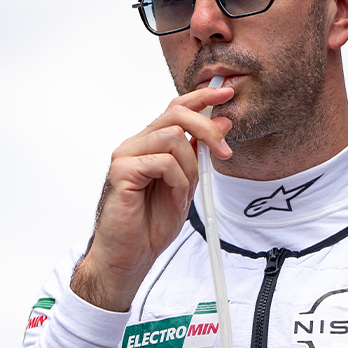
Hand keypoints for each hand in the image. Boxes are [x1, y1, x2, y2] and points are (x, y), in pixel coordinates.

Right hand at [71, 86, 233, 311]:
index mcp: (151, 145)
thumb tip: (222, 124)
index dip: (201, 97)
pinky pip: (163, 162)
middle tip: (225, 152)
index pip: (176, 108)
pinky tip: (174, 199)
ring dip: (191, 168)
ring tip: (185, 193)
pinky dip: (177, 181)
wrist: (129, 256)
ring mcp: (126, 155)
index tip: (226, 92)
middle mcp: (137, 144)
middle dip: (207, 129)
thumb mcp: (187, 185)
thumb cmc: (151, 224)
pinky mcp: (121, 171)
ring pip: (173, 138)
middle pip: (176, 114)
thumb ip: (201, 155)